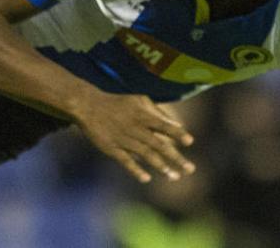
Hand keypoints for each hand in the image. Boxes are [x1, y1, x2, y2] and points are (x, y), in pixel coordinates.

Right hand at [75, 91, 194, 182]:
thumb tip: (177, 125)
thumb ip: (158, 112)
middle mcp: (135, 128)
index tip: (189, 142)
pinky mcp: (111, 148)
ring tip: (174, 177)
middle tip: (190, 169)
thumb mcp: (138, 100)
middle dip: (176, 157)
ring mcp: (123, 139)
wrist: (88, 106)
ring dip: (161, 166)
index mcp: (143, 116)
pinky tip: (146, 179)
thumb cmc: (118, 103)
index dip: (176, 133)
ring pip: (145, 155)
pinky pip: (125, 160)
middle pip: (159, 144)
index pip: (164, 125)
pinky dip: (135, 169)